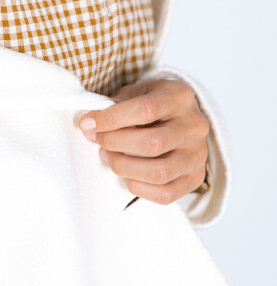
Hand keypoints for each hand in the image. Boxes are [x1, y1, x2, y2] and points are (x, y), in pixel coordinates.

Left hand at [78, 78, 209, 205]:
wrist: (181, 117)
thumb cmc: (153, 103)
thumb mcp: (137, 92)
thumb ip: (117, 104)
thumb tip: (90, 125)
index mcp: (180, 97)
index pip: (145, 110)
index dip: (111, 119)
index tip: (86, 123)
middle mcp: (195, 126)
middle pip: (153, 143)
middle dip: (115, 143)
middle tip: (96, 140)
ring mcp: (198, 154)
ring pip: (159, 172)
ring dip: (124, 167)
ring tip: (108, 156)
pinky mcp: (195, 178)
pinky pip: (165, 194)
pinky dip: (138, 187)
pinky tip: (125, 174)